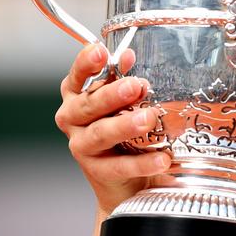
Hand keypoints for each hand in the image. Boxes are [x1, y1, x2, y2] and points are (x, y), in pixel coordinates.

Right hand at [54, 43, 171, 213]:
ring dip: (125, 125)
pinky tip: (162, 158)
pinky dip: (142, 162)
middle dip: (112, 94)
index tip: (101, 52)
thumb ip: (125, 81)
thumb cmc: (125, 134)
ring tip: (149, 118)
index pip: (78, 76)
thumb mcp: (125, 104)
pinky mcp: (97, 171)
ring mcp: (82, 146)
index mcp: (78, 96)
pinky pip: (119, 165)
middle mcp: (73, 119)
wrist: (127, 183)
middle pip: (88, 104)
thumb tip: (130, 56)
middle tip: (135, 86)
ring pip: (101, 133)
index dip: (86, 63)